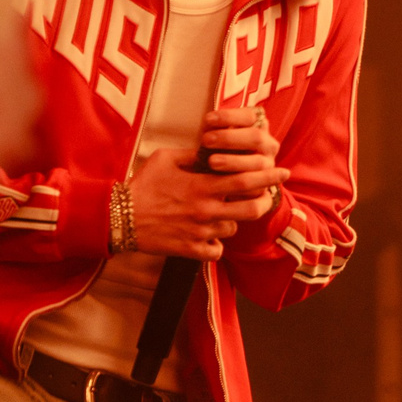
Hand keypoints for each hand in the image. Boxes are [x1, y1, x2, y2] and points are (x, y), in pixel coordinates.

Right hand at [127, 112, 288, 260]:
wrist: (119, 217)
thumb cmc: (142, 184)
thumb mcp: (166, 158)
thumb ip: (193, 154)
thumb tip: (212, 150)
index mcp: (202, 185)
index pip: (246, 179)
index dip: (268, 175)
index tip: (282, 172)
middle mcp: (205, 210)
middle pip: (251, 208)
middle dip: (263, 200)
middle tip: (265, 195)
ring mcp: (199, 232)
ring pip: (233, 228)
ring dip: (233, 219)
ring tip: (223, 211)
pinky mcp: (190, 250)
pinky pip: (217, 251)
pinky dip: (217, 244)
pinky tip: (210, 235)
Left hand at [195, 107, 282, 196]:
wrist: (230, 181)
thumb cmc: (219, 151)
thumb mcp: (218, 138)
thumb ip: (215, 132)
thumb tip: (206, 128)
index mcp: (260, 126)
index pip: (249, 116)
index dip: (229, 117)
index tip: (207, 119)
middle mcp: (268, 144)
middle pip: (255, 137)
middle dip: (229, 138)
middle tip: (206, 140)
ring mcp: (269, 164)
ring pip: (257, 162)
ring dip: (233, 161)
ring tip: (211, 161)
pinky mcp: (266, 185)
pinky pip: (258, 186)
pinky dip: (240, 183)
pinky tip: (223, 185)